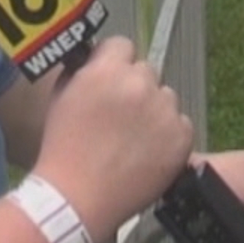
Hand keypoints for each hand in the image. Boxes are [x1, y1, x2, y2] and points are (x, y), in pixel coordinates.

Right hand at [31, 37, 193, 242]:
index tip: (110, 80)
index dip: (115, 62)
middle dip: (134, 88)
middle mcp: (140, 84)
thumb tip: (94, 62)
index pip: (122, 45)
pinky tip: (148, 152)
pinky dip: (168, 135)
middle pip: (146, 71)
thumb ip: (81, 72)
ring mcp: (164, 110)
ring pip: (166, 97)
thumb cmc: (62, 149)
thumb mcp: (61, 97)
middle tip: (120, 115)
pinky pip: (181, 124)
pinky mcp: (181, 137)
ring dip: (153, 110)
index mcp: (107, 70)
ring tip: (134, 138)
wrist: (77, 197)